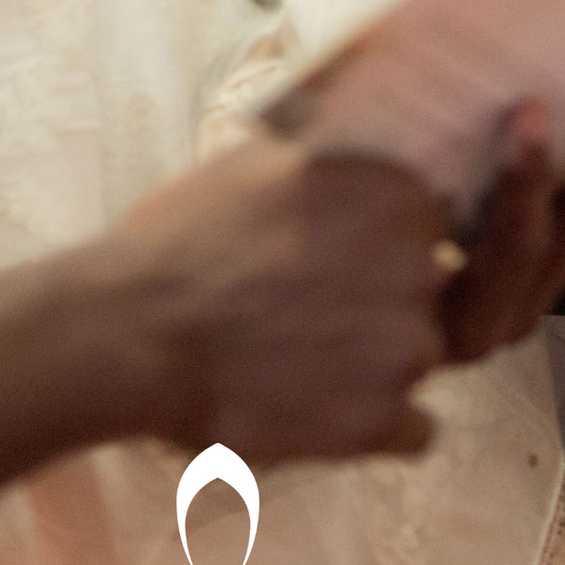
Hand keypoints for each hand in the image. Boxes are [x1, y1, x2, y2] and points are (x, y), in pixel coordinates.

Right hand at [109, 132, 446, 461]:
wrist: (131, 330)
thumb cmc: (184, 237)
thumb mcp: (263, 160)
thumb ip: (335, 154)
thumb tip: (361, 136)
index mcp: (395, 190)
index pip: (433, 219)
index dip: (383, 239)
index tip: (338, 251)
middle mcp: (418, 263)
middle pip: (429, 287)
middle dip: (382, 298)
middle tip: (308, 304)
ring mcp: (405, 347)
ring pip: (419, 355)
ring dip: (373, 359)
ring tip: (296, 352)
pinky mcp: (381, 420)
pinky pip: (416, 428)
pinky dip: (372, 422)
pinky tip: (313, 401)